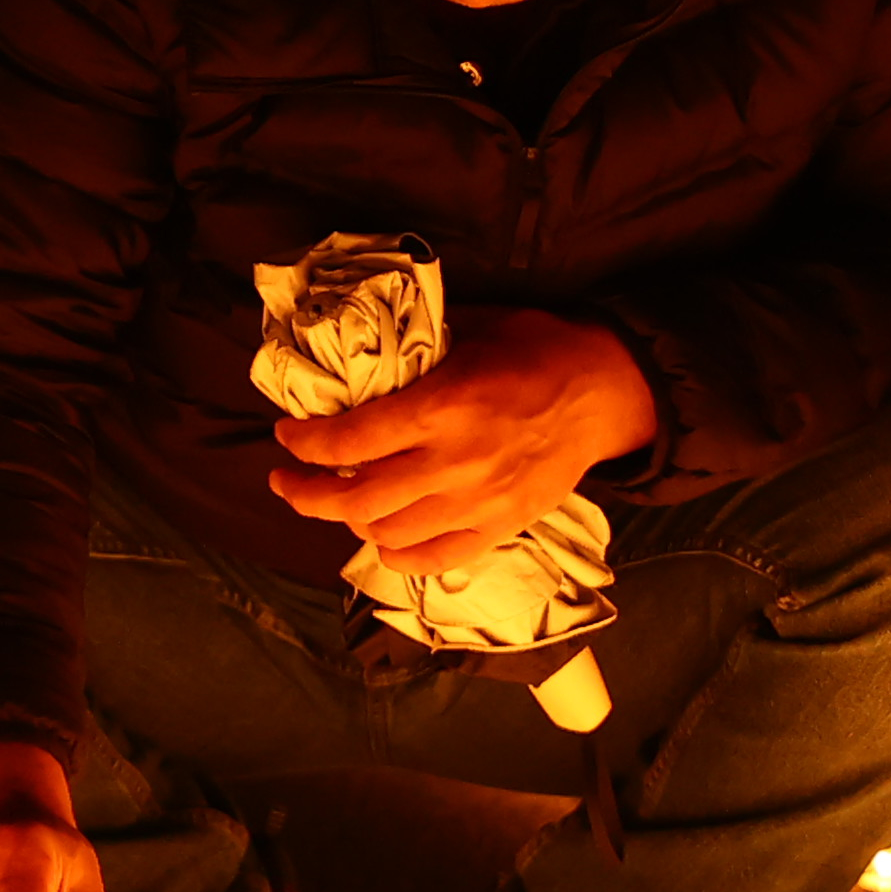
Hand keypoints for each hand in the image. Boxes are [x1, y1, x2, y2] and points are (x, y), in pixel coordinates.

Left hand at [267, 307, 656, 574]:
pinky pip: (434, 560)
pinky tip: (379, 539)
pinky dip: (396, 555)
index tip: (286, 435)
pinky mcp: (500, 528)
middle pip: (357, 497)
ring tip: (329, 503)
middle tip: (283, 481)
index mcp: (444, 406)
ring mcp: (478, 503)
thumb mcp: (470, 331)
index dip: (307, 442)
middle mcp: (456, 462)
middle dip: (305, 493)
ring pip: (387, 532)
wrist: (607, 390)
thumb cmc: (537, 348)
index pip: (352, 439)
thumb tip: (356, 359)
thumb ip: (415, 351)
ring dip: (344, 522)